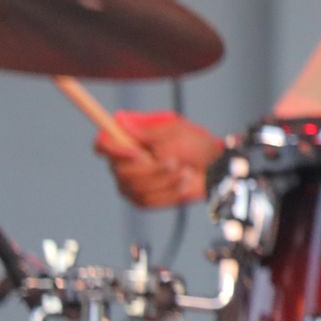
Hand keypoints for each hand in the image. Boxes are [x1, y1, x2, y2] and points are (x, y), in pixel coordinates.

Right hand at [95, 111, 222, 208]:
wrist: (215, 169)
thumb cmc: (196, 146)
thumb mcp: (175, 132)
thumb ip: (148, 132)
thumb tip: (120, 119)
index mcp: (129, 143)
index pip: (103, 145)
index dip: (111, 148)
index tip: (132, 150)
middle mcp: (124, 164)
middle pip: (120, 170)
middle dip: (151, 167)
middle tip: (173, 160)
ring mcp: (132, 184)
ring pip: (135, 187)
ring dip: (165, 178)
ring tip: (182, 171)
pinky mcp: (144, 201)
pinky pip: (149, 200)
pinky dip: (170, 192)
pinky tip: (181, 184)